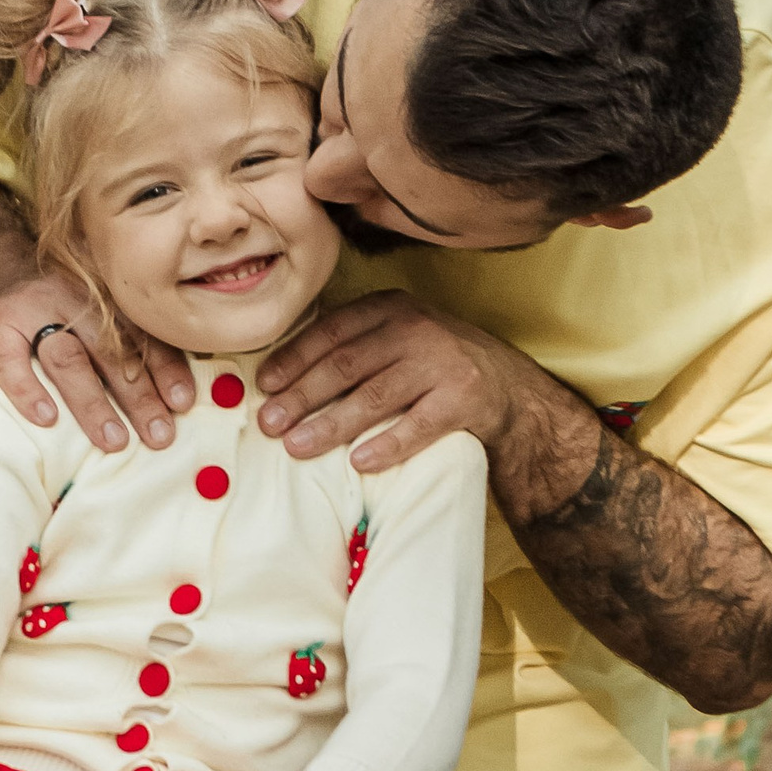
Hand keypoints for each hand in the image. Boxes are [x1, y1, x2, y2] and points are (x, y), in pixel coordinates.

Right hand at [0, 271, 194, 453]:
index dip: (165, 368)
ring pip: (68, 359)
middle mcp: (71, 301)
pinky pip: (11, 363)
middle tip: (159, 436)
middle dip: (139, 396)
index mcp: (102, 298)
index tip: (183, 403)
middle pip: (111, 351)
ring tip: (115, 440)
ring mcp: (31, 314)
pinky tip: (46, 419)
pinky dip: (28, 391)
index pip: (140, 335)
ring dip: (94, 402)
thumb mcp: (90, 309)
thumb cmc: (50, 308)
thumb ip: (124, 339)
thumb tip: (173, 394)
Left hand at [256, 292, 545, 477]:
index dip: (294, 358)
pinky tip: (358, 462)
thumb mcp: (395, 339)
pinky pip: (419, 426)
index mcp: (391, 308)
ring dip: (331, 424)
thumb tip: (278, 380)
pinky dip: (387, 445)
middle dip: (302, 395)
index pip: (332, 331)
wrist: (507, 387)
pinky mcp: (464, 399)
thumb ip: (351, 346)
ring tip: (297, 447)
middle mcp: (416, 329)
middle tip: (270, 424)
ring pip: (376, 396)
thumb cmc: (432, 365)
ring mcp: (442, 363)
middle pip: (346, 364)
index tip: (264, 385)